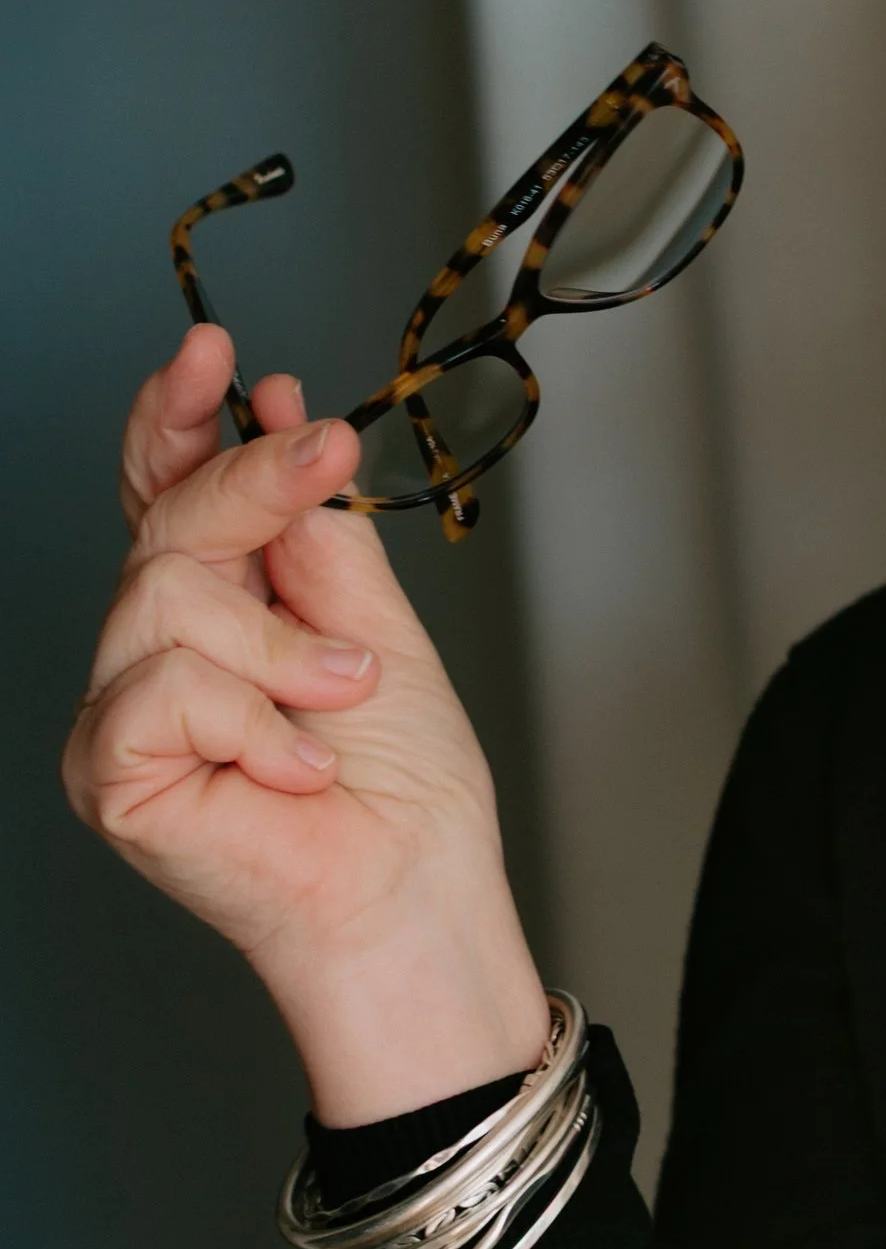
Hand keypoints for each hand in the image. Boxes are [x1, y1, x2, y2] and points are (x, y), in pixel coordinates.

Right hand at [62, 321, 551, 1120]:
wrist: (414, 899)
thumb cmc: (402, 793)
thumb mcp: (375, 624)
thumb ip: (317, 531)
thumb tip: (279, 410)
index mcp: (217, 608)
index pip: (164, 490)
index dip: (173, 417)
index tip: (214, 348)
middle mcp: (153, 652)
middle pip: (167, 520)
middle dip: (254, 482)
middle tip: (322, 451)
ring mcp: (122, 713)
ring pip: (167, 594)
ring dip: (281, 643)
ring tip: (340, 698)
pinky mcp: (108, 775)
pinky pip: (163, 688)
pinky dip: (252, 719)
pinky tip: (296, 767)